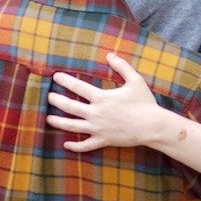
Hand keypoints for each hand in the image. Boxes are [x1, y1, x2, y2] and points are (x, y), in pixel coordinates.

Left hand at [47, 53, 165, 150]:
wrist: (152, 126)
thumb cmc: (145, 102)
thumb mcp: (135, 80)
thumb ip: (121, 66)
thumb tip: (109, 55)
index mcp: (101, 97)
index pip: (77, 87)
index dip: (65, 80)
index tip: (55, 77)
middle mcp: (96, 113)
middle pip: (70, 106)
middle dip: (57, 101)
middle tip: (49, 97)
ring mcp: (98, 128)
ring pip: (72, 126)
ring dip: (58, 122)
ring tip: (49, 119)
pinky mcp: (103, 140)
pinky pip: (85, 145)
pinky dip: (75, 146)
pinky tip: (66, 144)